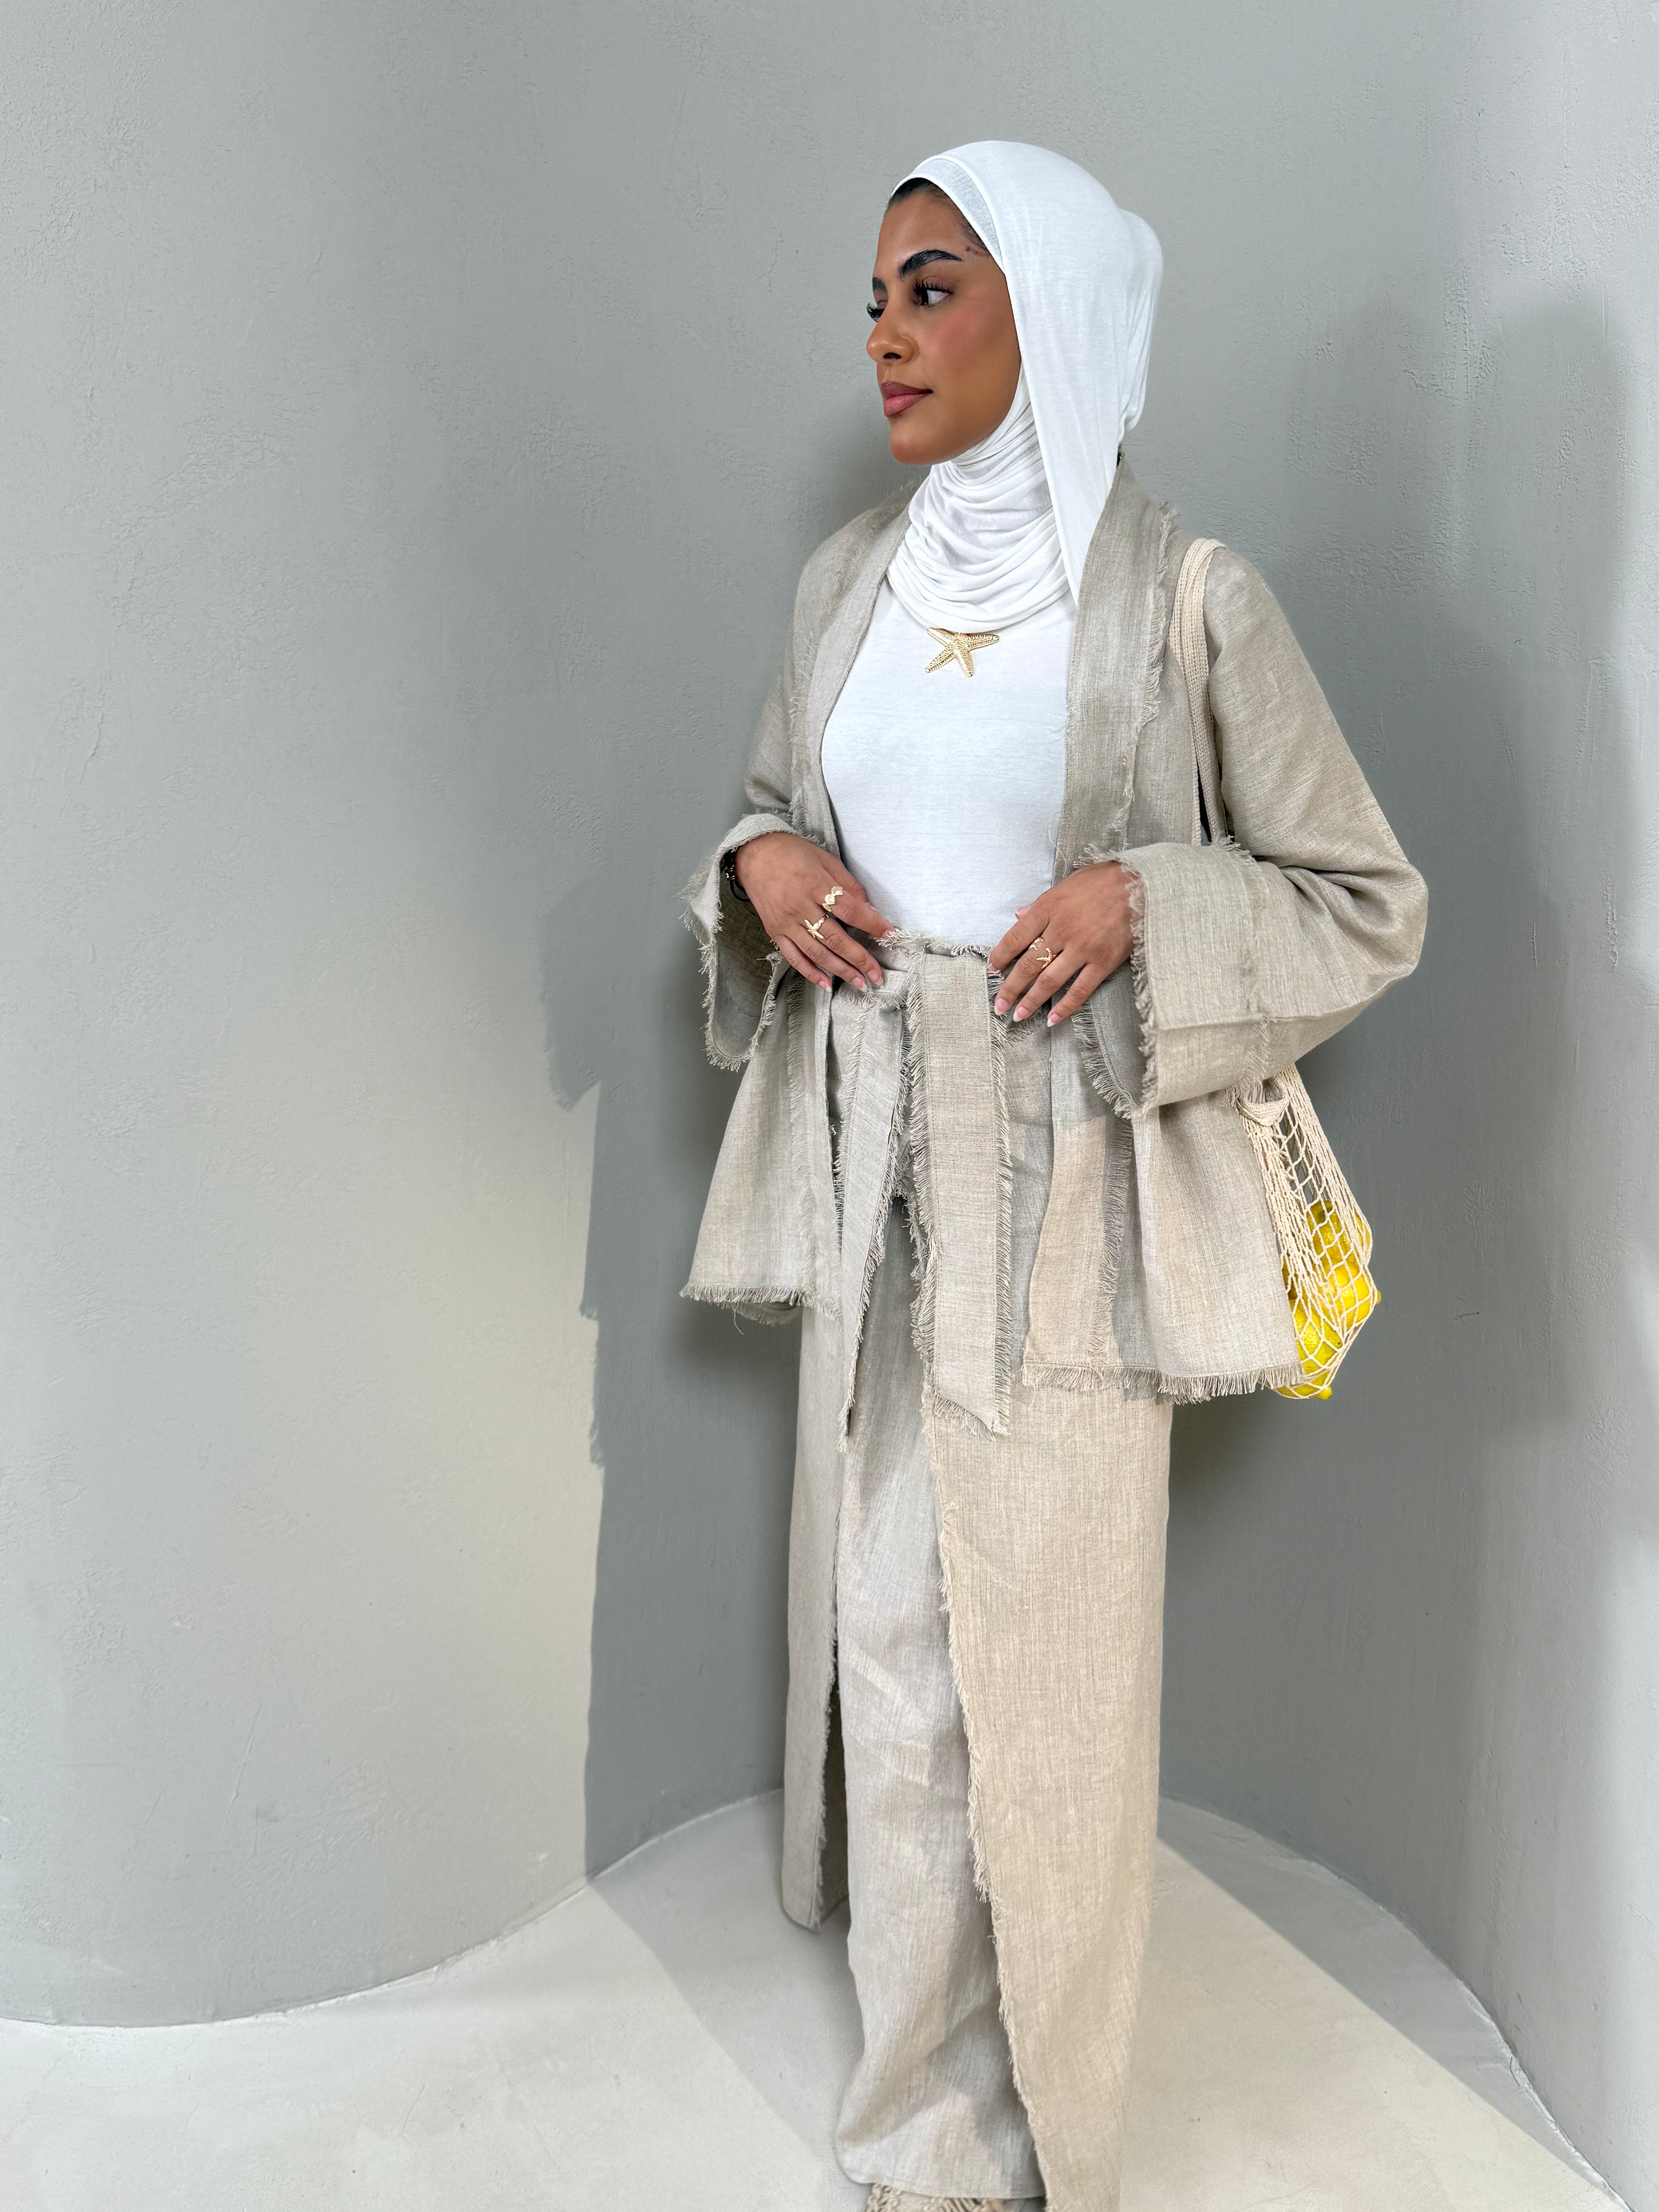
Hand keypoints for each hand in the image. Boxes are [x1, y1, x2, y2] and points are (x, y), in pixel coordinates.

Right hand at [734, 832, 893, 992]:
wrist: (753, 853)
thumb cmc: (791, 852)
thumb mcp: (825, 858)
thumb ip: (848, 884)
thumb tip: (868, 907)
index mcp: (814, 884)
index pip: (850, 910)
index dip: (872, 924)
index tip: (889, 935)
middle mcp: (799, 906)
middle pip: (835, 937)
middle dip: (859, 958)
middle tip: (877, 974)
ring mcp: (785, 922)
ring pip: (816, 952)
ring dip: (840, 970)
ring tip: (859, 983)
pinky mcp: (774, 931)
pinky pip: (794, 957)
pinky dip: (810, 972)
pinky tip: (827, 984)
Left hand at [987, 861, 1135, 1025]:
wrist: (1142, 883)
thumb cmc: (1104, 880)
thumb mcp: (1067, 883)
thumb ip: (1041, 903)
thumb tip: (1018, 914)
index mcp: (1049, 909)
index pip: (1015, 937)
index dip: (1000, 956)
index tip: (992, 969)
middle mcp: (1061, 931)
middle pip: (1028, 964)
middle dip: (1010, 988)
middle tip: (999, 1005)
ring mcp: (1082, 949)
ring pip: (1049, 981)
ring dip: (1031, 1001)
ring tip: (1018, 1016)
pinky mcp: (1103, 962)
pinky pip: (1080, 990)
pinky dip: (1065, 1007)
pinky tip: (1052, 1019)